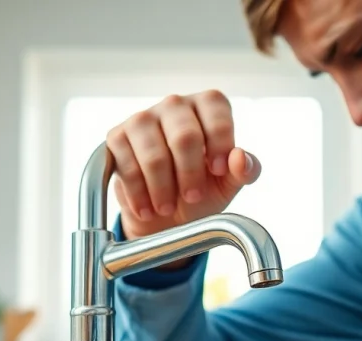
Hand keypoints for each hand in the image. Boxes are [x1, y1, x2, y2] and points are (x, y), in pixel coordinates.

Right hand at [106, 90, 262, 240]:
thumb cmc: (202, 190)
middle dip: (190, 174)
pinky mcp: (117, 137)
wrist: (165, 215)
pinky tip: (147, 208)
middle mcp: (175, 105)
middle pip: (185, 136)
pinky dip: (139, 194)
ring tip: (167, 207)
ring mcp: (143, 118)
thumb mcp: (229, 184)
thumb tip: (239, 158)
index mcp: (208, 107)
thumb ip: (244, 170)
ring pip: (154, 154)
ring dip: (163, 189)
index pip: (216, 114)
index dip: (219, 145)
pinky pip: (127, 166)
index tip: (219, 172)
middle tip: (193, 197)